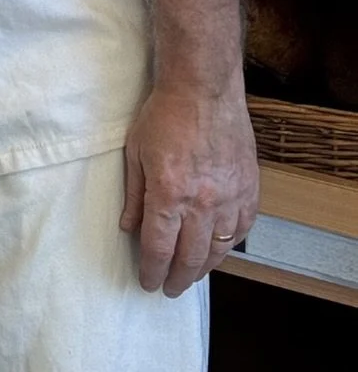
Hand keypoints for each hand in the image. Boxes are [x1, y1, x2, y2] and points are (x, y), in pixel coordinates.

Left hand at [120, 82, 258, 296]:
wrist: (203, 88)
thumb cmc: (164, 114)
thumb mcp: (136, 151)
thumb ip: (135, 194)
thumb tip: (129, 227)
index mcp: (169, 194)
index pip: (158, 247)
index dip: (151, 270)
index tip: (147, 282)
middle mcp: (202, 203)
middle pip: (189, 257)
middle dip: (177, 278)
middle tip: (169, 288)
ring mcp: (229, 198)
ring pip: (218, 250)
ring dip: (204, 268)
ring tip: (191, 275)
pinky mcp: (249, 189)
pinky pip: (242, 230)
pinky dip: (229, 245)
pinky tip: (219, 249)